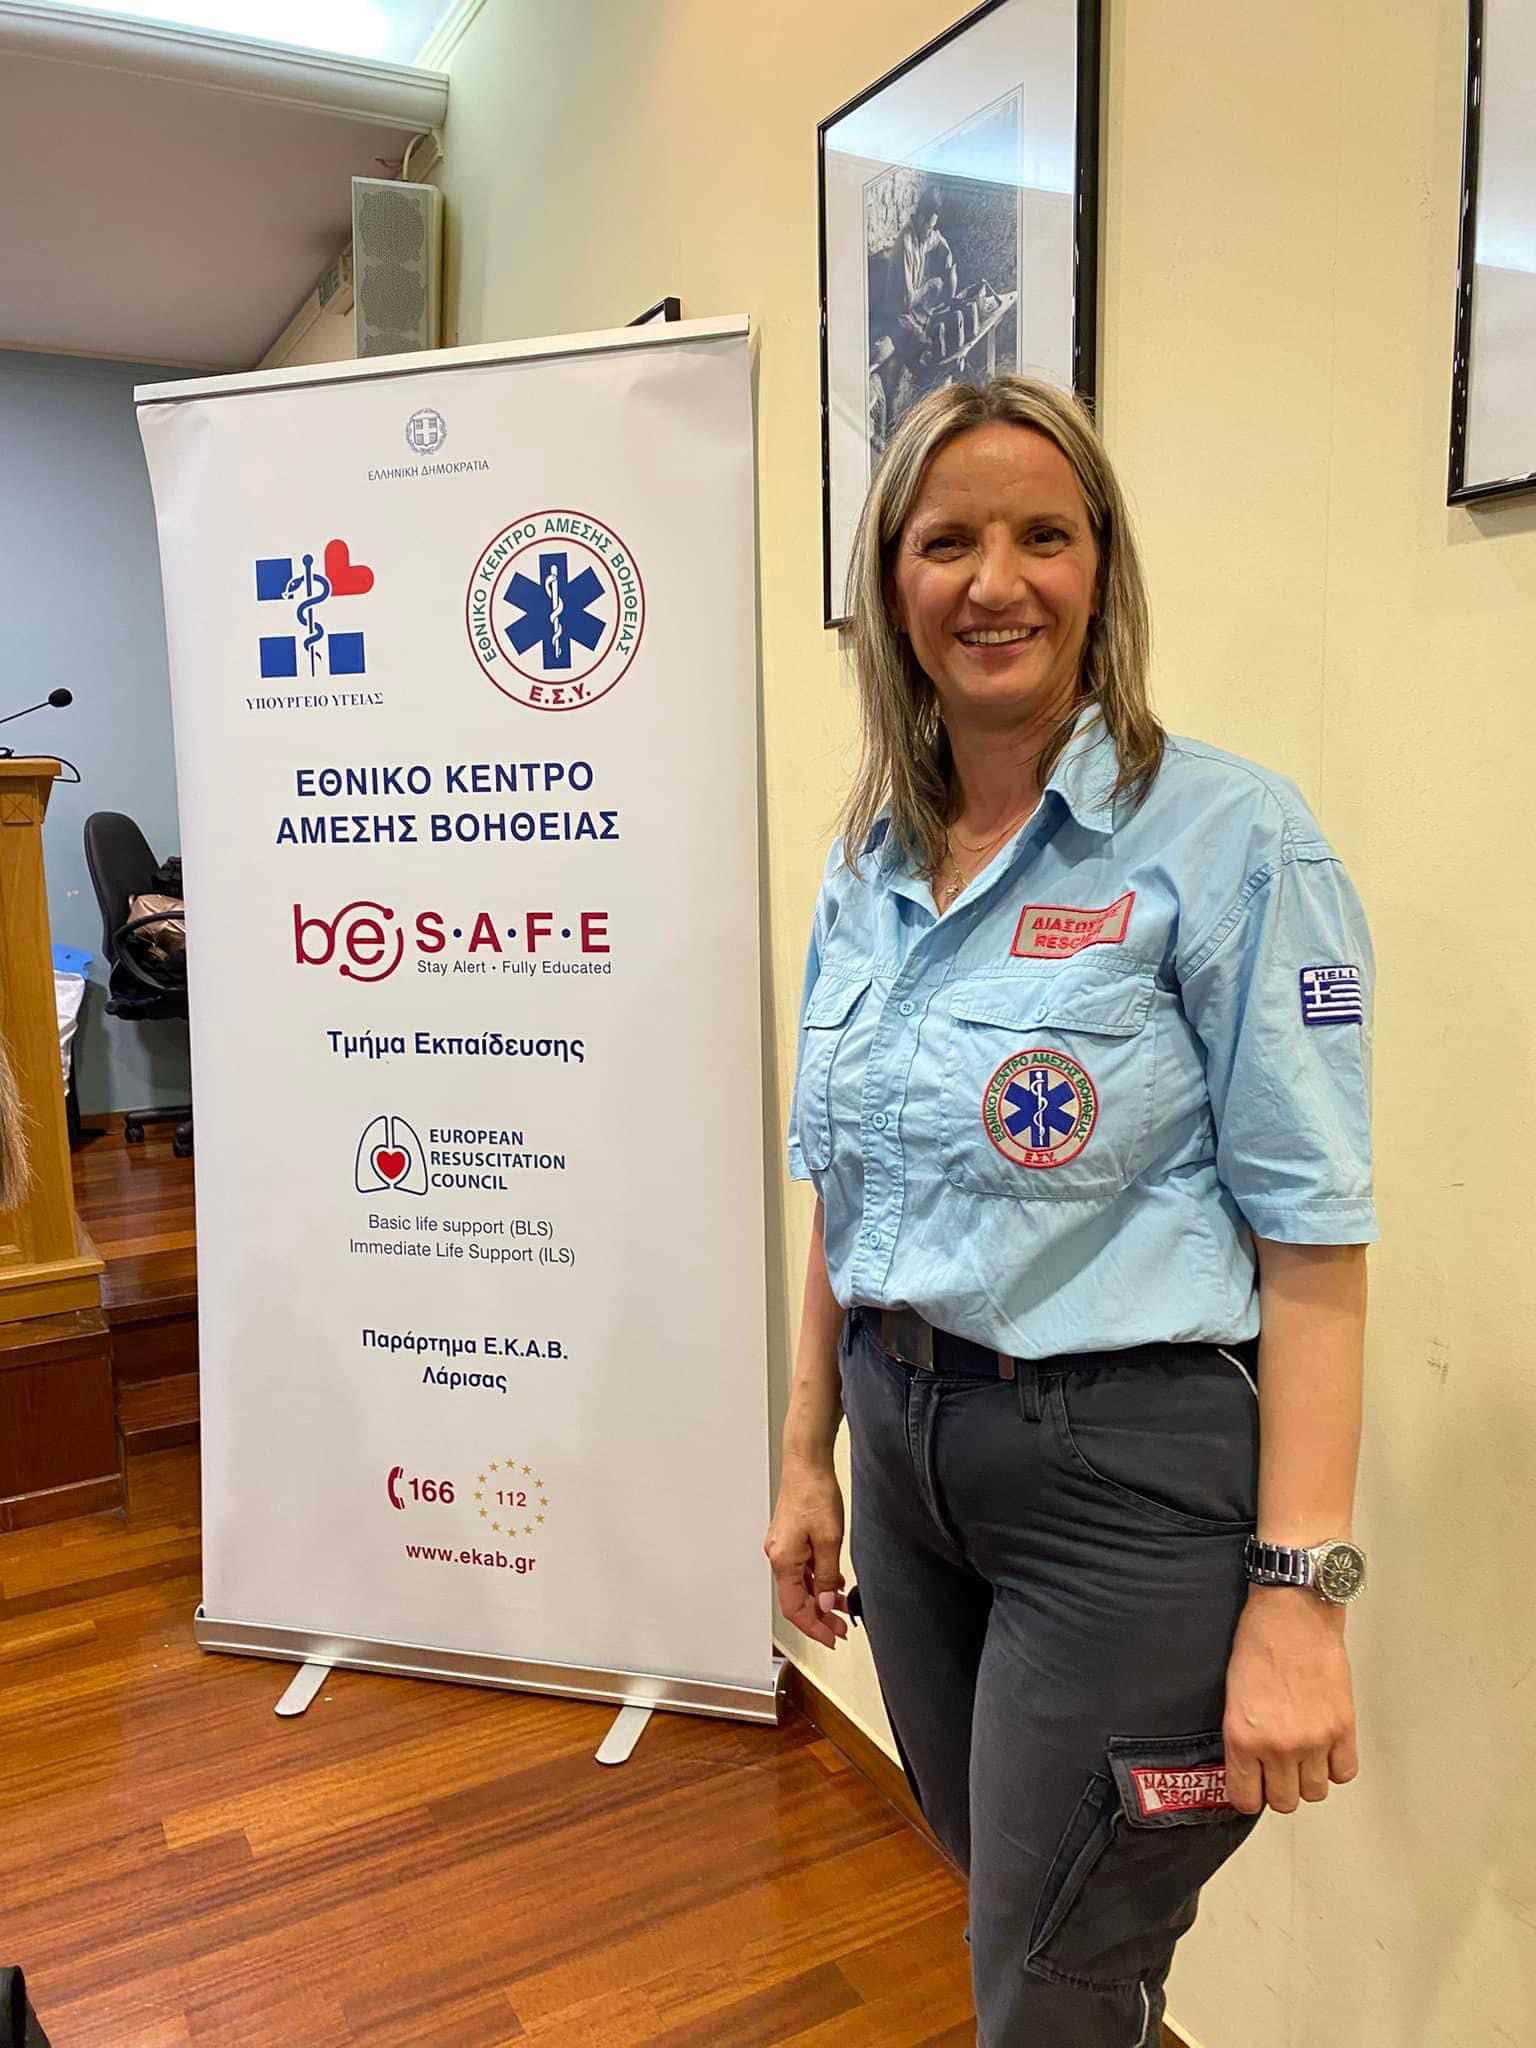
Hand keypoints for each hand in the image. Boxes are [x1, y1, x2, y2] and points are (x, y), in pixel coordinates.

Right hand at [765, 1451, 847, 1649]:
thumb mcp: (829, 1539)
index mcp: (784, 1560)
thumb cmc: (814, 1492)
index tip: (831, 1638)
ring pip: (799, 1585)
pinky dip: (817, 1581)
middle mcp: (778, 1556)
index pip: (794, 1607)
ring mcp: (782, 1547)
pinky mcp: (790, 1538)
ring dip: (819, 1599)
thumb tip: (825, 1602)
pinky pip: (802, 1569)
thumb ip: (827, 1574)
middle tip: (840, 1629)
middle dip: (818, 1617)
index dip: (813, 1627)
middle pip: (795, 1599)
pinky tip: (834, 1583)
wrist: (806, 1463)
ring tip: (841, 1610)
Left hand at [1222, 1589, 1359, 1814]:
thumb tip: (1250, 1768)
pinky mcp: (1343, 1729)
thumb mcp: (1231, 1695)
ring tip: (1302, 1757)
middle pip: (1284, 1802)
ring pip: (1316, 1793)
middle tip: (1276, 1770)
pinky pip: (1344, 1773)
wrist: (1292, 1614)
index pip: (1246, 1798)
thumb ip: (1241, 1738)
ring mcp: (1314, 1741)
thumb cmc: (1257, 1643)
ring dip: (1307, 1779)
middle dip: (1278, 1789)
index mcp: (1244, 1738)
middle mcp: (1279, 1747)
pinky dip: (1335, 1766)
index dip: (1248, 1795)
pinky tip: (1325, 1749)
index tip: (1251, 1786)